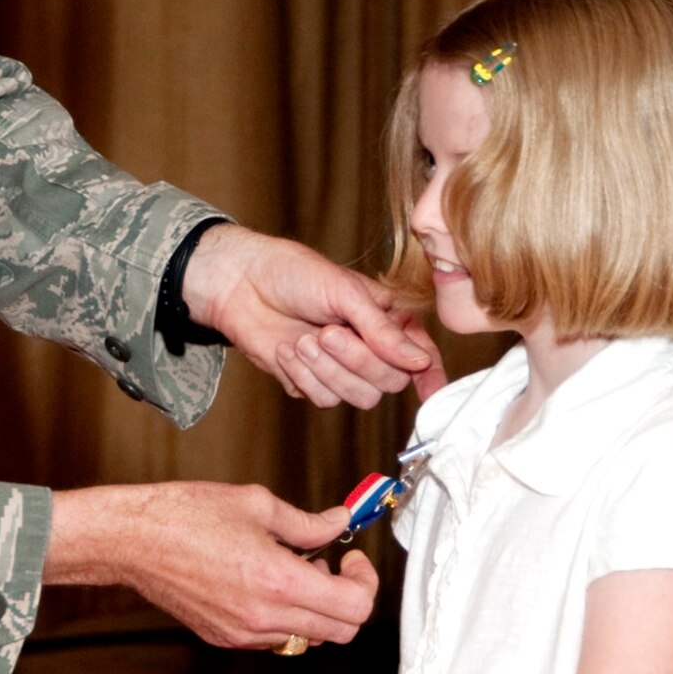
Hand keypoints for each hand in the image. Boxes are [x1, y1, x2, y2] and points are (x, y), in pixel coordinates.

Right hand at [45, 482, 377, 647]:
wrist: (132, 541)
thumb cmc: (186, 515)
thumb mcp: (257, 504)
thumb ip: (307, 523)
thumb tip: (338, 523)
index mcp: (277, 581)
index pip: (354, 607)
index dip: (365, 581)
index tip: (351, 558)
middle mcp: (264, 616)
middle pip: (340, 631)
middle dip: (348, 597)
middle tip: (332, 565)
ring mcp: (243, 634)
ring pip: (308, 638)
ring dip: (316, 608)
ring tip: (295, 569)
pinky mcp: (225, 638)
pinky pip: (276, 638)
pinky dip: (286, 615)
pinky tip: (266, 582)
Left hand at [181, 224, 444, 406]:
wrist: (241, 285)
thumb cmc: (295, 274)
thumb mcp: (345, 293)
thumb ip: (382, 331)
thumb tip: (419, 362)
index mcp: (388, 320)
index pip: (422, 354)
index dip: (431, 374)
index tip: (430, 390)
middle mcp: (371, 348)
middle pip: (390, 381)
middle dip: (358, 360)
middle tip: (327, 331)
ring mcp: (342, 369)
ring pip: (360, 397)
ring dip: (329, 370)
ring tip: (304, 339)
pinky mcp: (312, 383)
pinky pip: (324, 399)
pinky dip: (304, 376)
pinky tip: (287, 351)